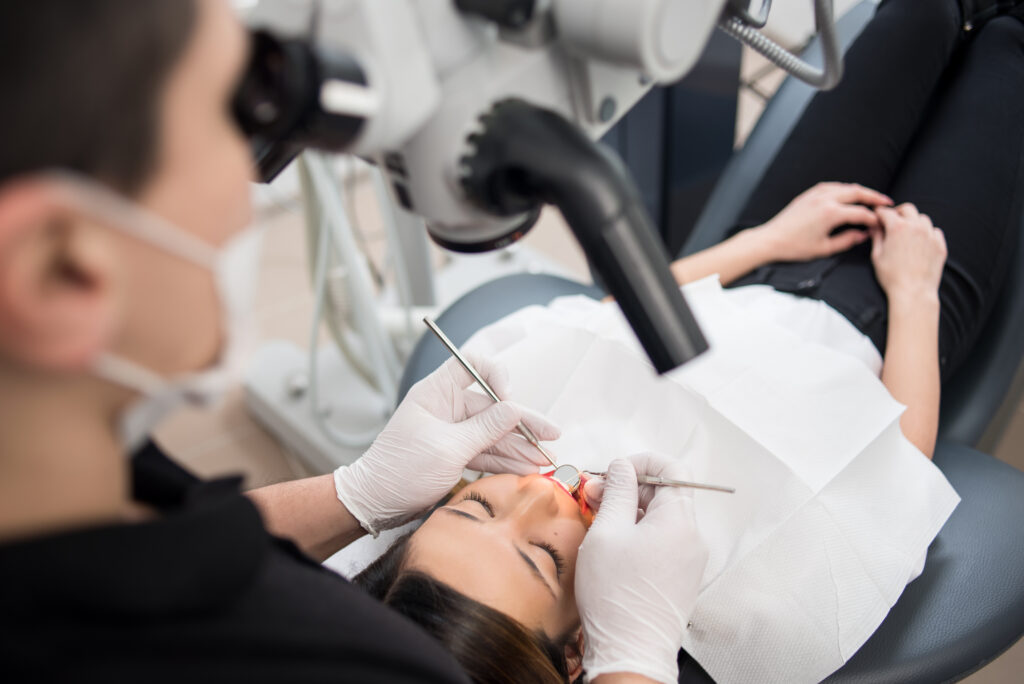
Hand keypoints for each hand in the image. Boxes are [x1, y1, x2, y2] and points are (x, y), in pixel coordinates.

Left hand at [334, 354, 558, 534]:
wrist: (376, 503)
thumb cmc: (401, 471)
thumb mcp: (448, 448)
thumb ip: (486, 428)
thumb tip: (514, 408)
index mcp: (436, 392)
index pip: (472, 364)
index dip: (496, 376)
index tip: (509, 399)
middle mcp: (446, 407)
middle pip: (493, 406)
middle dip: (523, 422)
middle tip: (552, 436)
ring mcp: (452, 430)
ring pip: (493, 432)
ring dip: (520, 446)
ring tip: (547, 459)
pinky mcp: (455, 452)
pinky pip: (487, 451)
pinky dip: (506, 460)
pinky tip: (528, 467)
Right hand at [576, 456, 707, 683]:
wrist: (632, 651)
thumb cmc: (617, 595)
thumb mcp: (607, 531)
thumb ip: (616, 491)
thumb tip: (622, 467)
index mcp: (679, 520)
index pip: (672, 469)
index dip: (640, 463)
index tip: (612, 472)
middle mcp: (692, 536)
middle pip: (664, 493)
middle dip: (628, 487)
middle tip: (593, 495)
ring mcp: (689, 558)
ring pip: (660, 517)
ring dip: (629, 510)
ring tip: (598, 519)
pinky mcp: (680, 575)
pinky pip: (661, 539)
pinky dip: (638, 532)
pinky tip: (612, 543)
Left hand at [758, 182, 892, 261]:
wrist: (771, 240)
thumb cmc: (795, 247)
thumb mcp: (824, 248)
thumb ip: (847, 240)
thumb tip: (863, 234)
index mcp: (831, 214)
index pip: (860, 212)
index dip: (873, 218)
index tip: (881, 223)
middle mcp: (824, 199)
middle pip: (857, 192)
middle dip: (873, 197)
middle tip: (886, 202)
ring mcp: (815, 195)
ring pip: (844, 187)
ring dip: (859, 191)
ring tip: (870, 198)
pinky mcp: (808, 195)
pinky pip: (831, 186)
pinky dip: (843, 188)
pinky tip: (848, 193)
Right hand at [870, 203, 946, 304]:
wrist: (913, 292)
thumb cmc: (891, 276)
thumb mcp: (877, 256)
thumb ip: (876, 237)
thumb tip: (874, 227)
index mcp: (897, 228)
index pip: (887, 212)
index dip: (879, 213)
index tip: (877, 215)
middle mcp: (916, 227)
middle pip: (908, 209)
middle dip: (898, 212)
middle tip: (893, 219)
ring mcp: (930, 235)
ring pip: (923, 219)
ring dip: (914, 221)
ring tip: (908, 231)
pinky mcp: (940, 245)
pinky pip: (935, 231)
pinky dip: (927, 232)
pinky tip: (920, 241)